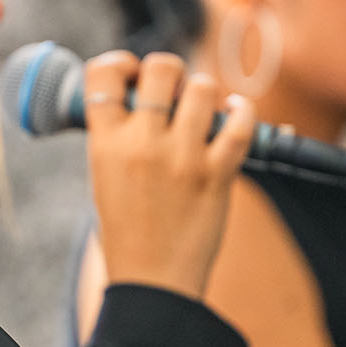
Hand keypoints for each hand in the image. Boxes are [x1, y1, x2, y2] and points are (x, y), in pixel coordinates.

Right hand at [84, 51, 255, 299]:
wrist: (153, 283)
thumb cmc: (128, 233)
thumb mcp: (104, 178)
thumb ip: (118, 135)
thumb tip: (141, 95)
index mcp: (104, 144)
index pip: (103, 74)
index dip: (120, 63)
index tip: (131, 73)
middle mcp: (142, 143)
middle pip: (161, 68)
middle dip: (170, 71)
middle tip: (173, 91)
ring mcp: (182, 157)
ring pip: (202, 88)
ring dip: (205, 92)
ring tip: (203, 109)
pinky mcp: (217, 174)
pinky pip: (239, 122)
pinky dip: (242, 111)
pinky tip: (236, 112)